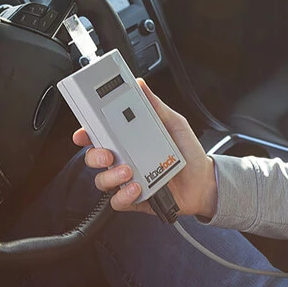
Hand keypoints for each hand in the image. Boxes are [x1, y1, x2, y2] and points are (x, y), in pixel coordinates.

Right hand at [72, 79, 216, 217]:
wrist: (204, 180)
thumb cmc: (188, 152)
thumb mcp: (174, 123)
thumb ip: (156, 106)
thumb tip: (141, 86)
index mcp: (128, 140)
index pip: (100, 134)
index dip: (86, 132)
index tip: (83, 130)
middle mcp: (124, 160)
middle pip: (94, 157)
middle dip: (95, 155)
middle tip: (108, 153)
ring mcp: (127, 181)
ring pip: (102, 180)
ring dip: (111, 176)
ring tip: (129, 171)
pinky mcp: (135, 199)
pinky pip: (118, 201)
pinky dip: (124, 195)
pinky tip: (137, 187)